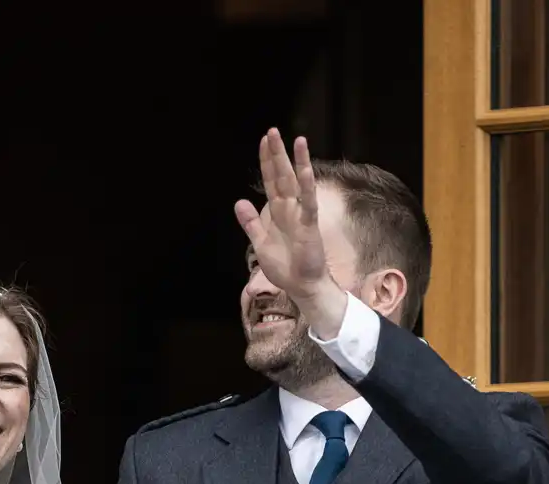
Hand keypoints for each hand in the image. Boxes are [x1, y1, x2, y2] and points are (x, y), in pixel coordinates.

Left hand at [234, 129, 347, 336]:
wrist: (301, 286)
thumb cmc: (285, 265)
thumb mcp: (259, 242)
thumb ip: (251, 222)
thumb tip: (239, 202)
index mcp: (277, 211)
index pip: (270, 181)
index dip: (266, 161)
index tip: (264, 141)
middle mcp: (289, 208)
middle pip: (281, 176)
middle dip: (276, 154)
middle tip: (272, 131)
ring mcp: (301, 214)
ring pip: (297, 183)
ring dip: (296, 161)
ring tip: (297, 140)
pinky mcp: (309, 225)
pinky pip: (308, 202)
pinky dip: (307, 185)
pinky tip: (306, 168)